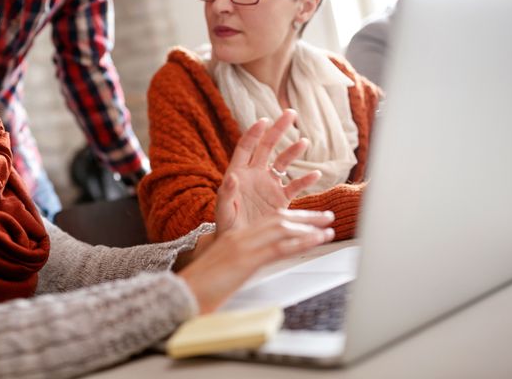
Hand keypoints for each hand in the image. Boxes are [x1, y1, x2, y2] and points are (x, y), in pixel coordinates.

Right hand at [178, 209, 334, 312]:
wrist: (182, 294)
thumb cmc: (199, 289)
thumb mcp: (223, 273)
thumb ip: (240, 267)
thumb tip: (252, 272)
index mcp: (233, 238)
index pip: (267, 222)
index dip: (291, 218)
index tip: (309, 219)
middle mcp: (239, 237)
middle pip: (278, 219)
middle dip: (305, 217)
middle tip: (326, 217)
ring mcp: (242, 246)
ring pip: (281, 228)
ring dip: (309, 227)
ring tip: (328, 227)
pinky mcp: (245, 259)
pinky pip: (279, 247)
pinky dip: (301, 242)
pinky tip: (316, 240)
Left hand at [215, 109, 321, 233]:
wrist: (240, 244)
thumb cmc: (227, 226)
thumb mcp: (223, 211)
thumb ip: (226, 194)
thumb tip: (231, 177)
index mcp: (239, 173)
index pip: (246, 147)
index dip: (254, 133)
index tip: (264, 120)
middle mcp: (255, 175)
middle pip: (267, 147)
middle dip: (278, 130)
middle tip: (290, 114)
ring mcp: (269, 185)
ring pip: (283, 163)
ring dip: (293, 151)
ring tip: (304, 142)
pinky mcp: (281, 199)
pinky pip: (295, 186)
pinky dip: (305, 180)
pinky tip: (315, 173)